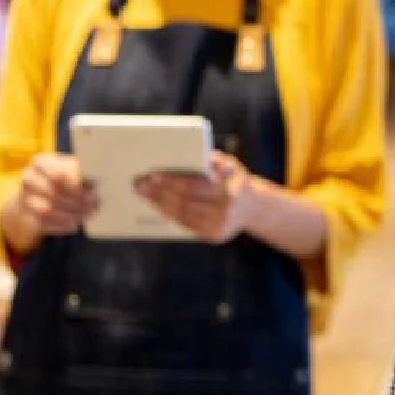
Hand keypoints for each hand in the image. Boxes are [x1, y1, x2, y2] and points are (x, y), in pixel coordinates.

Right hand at [3, 154, 97, 251]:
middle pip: (53, 193)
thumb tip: (96, 191)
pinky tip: (74, 225)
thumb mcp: (74, 170)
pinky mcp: (25, 214)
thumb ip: (84, 177)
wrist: (40, 190)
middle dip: (76, 203)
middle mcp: (28, 178)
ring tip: (85, 216)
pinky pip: (42, 223)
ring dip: (68, 215)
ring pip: (45, 210)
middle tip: (93, 208)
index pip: (57, 175)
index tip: (94, 194)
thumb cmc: (65, 176)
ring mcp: (24, 196)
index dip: (76, 187)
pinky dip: (60, 225)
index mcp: (41, 162)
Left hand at [136, 151, 257, 243]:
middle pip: (185, 202)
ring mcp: (220, 226)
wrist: (254, 207)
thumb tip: (200, 157)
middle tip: (141, 184)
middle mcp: (226, 211)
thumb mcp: (233, 166)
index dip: (173, 182)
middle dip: (160, 193)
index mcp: (232, 190)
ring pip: (183, 215)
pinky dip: (171, 215)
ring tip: (145, 194)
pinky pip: (187, 224)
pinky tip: (159, 205)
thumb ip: (218, 161)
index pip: (195, 186)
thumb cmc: (236, 180)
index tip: (154, 175)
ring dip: (161, 205)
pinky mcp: (214, 236)